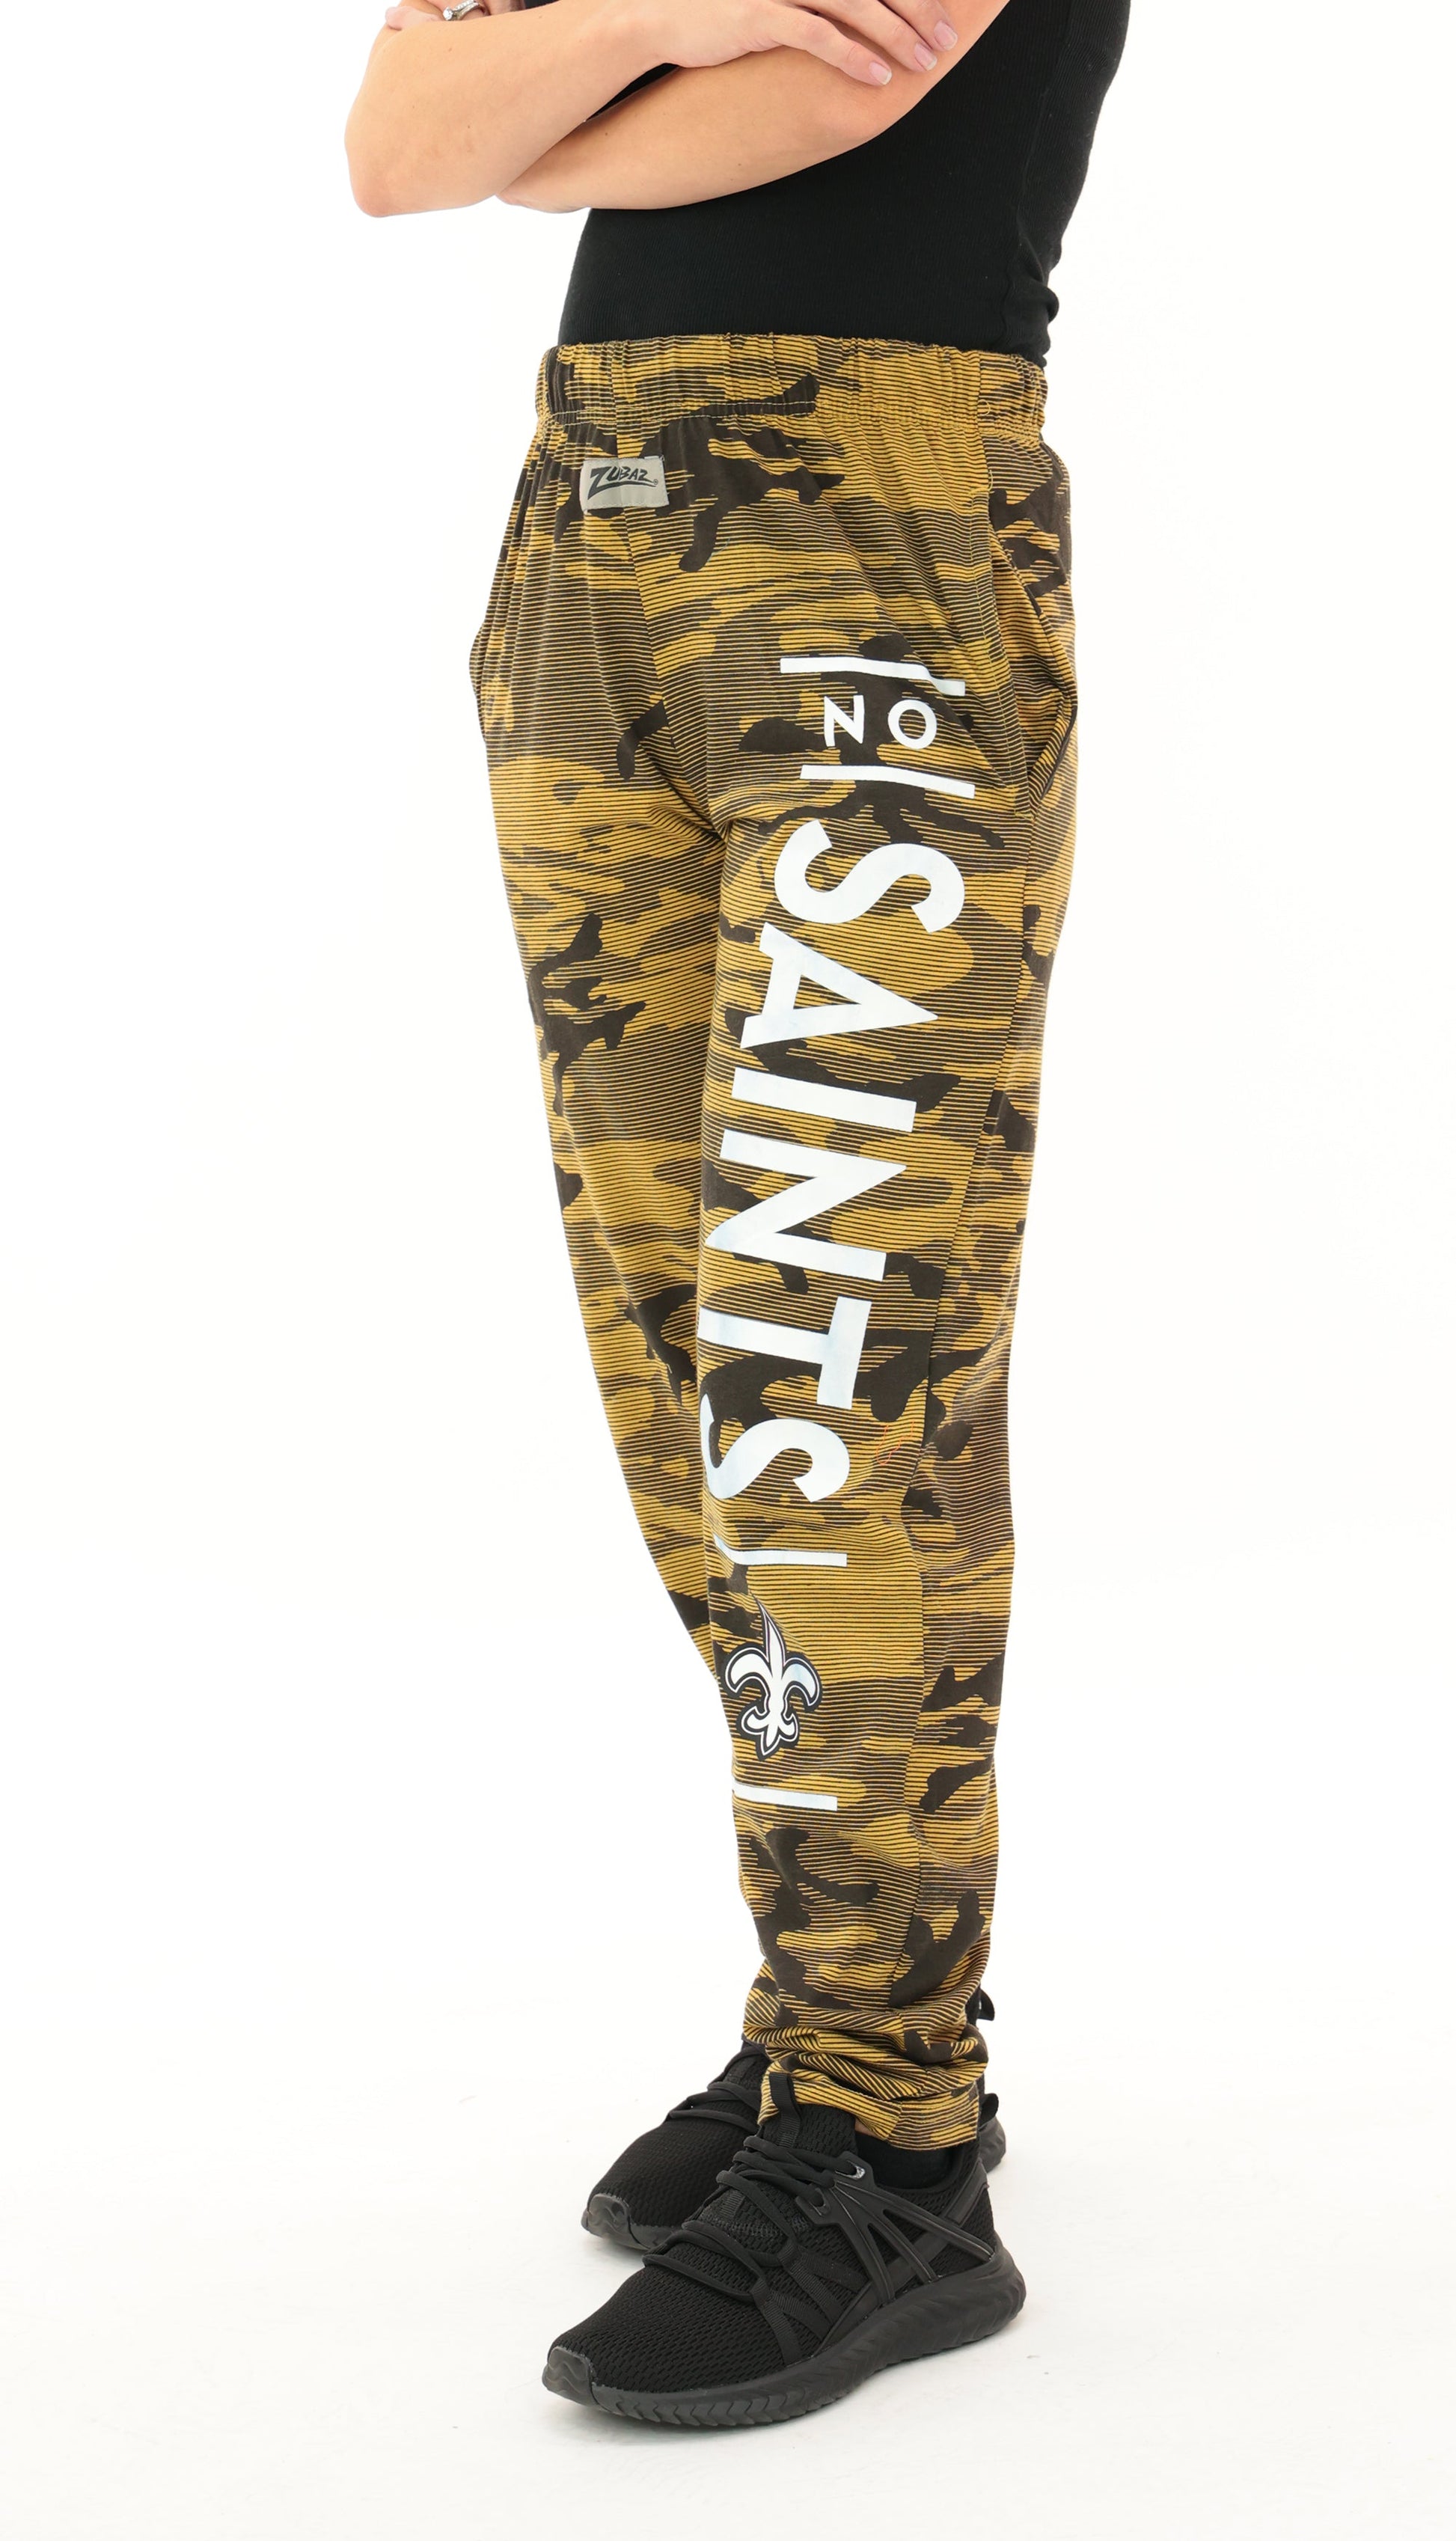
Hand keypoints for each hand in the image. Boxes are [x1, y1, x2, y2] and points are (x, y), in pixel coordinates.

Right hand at [633, 0, 961, 86]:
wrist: (657, 14)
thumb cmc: (719, 10)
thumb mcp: (774, 0)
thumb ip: (816, 4)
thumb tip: (852, 17)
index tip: (940, 13)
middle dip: (918, 9)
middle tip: (947, 39)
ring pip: (857, 6)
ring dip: (898, 35)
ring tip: (927, 62)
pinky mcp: (759, 14)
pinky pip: (819, 36)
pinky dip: (854, 57)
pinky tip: (879, 77)